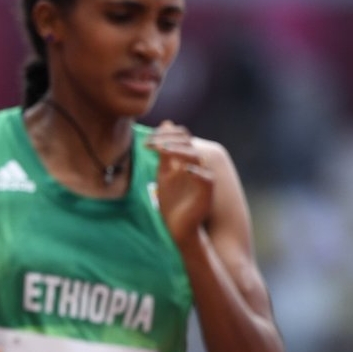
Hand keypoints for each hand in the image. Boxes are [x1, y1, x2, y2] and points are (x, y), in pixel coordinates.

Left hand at [150, 122, 214, 247]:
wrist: (178, 226)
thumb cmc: (172, 200)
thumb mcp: (164, 173)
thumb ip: (164, 152)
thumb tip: (165, 125)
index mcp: (188, 158)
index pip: (181, 137)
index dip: (164, 135)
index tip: (145, 141)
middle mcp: (198, 165)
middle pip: (188, 143)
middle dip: (168, 140)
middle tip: (150, 144)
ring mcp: (204, 177)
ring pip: (196, 157)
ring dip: (179, 151)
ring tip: (162, 150)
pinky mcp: (208, 193)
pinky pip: (206, 178)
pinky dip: (195, 172)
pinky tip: (181, 168)